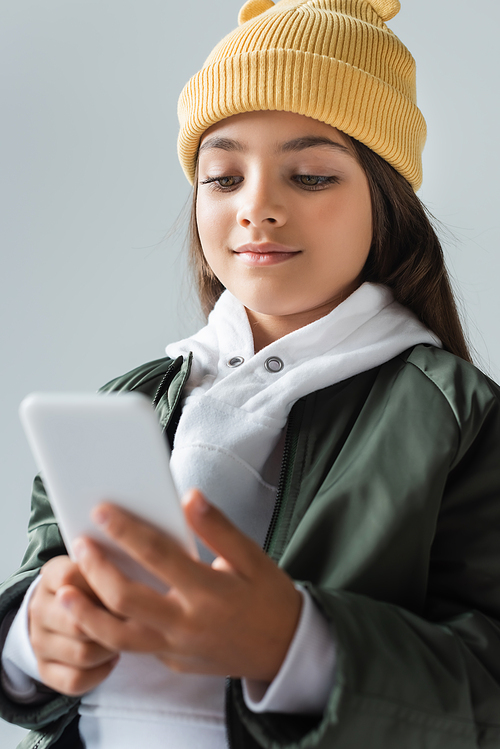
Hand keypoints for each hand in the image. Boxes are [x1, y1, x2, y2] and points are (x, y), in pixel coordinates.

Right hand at [28, 556, 118, 695]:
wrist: (64, 609)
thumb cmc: (93, 585)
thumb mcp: (97, 568)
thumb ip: (109, 567)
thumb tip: (127, 580)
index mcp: (51, 575)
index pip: (71, 579)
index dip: (102, 586)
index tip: (121, 589)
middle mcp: (38, 608)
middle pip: (79, 623)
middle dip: (112, 624)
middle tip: (130, 620)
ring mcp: (38, 641)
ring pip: (82, 654)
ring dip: (110, 649)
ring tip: (122, 637)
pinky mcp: (44, 670)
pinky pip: (76, 681)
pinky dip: (101, 673)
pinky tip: (111, 659)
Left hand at [62, 489, 301, 681]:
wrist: (285, 651)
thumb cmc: (270, 599)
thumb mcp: (253, 558)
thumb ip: (219, 528)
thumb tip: (189, 497)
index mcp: (209, 591)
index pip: (157, 555)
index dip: (125, 530)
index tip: (102, 511)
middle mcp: (187, 624)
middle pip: (126, 598)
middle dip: (96, 570)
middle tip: (79, 545)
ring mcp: (177, 649)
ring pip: (118, 637)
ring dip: (86, 614)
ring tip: (63, 594)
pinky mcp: (173, 663)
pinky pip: (134, 649)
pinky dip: (109, 631)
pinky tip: (96, 612)